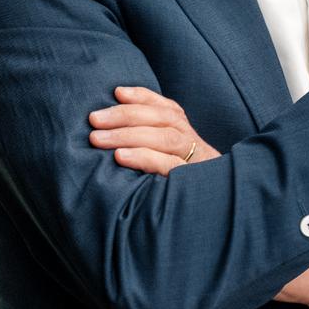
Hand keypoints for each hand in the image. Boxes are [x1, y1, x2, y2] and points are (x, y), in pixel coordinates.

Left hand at [88, 86, 219, 175]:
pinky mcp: (190, 183)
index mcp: (186, 135)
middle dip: (125, 115)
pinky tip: (120, 157)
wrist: (214, 215)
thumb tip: (110, 128)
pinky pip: (168, 165)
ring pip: (165, 138)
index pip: (168, 108)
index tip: (117, 92)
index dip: (143, 97)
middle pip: (163, 119)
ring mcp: (195, 162)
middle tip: (94, 120)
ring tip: (98, 138)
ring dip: (128, 135)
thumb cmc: (176, 188)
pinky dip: (143, 157)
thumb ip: (148, 143)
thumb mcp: (166, 160)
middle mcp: (193, 144)